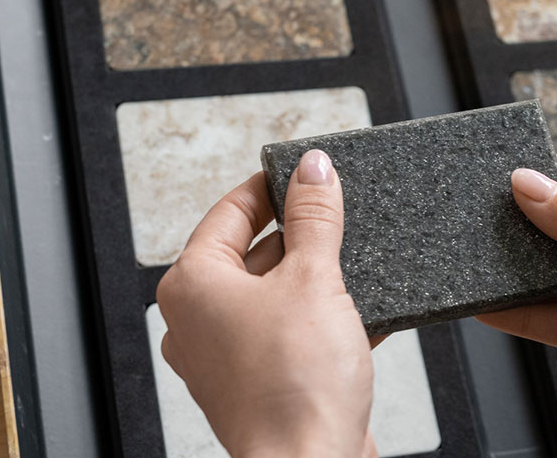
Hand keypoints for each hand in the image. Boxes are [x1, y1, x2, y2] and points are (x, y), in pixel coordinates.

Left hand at [156, 150, 376, 457]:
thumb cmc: (295, 387)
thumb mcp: (315, 279)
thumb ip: (315, 217)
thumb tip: (314, 169)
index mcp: (192, 285)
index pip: (230, 212)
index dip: (271, 186)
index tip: (305, 173)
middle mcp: (198, 321)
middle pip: (251, 253)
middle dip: (301, 235)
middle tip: (339, 214)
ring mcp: (225, 358)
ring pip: (274, 296)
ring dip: (316, 279)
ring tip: (357, 262)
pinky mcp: (258, 385)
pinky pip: (288, 334)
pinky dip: (321, 318)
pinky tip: (365, 312)